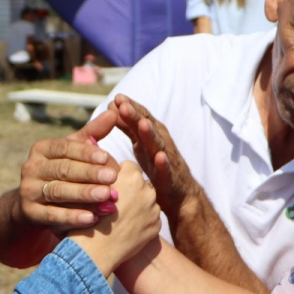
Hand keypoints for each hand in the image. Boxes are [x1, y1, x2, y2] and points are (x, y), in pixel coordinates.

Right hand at [16, 110, 121, 229]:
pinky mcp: (29, 212)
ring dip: (84, 195)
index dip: (85, 152)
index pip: (64, 147)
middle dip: (89, 174)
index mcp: (41, 149)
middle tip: (113, 178)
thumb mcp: (73, 152)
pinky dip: (72, 217)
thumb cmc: (61, 172)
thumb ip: (93, 133)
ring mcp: (28, 190)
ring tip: (107, 197)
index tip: (106, 157)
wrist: (32, 204)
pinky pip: (52, 215)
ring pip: (58, 192)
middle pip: (63, 169)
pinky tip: (92, 219)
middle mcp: (31, 167)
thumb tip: (113, 111)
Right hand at [68, 161, 161, 276]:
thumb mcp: (88, 187)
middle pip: (140, 183)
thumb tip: (100, 154)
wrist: (93, 251)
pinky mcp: (156, 226)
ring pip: (147, 201)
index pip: (128, 167)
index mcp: (131, 175)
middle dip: (130, 191)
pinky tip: (126, 229)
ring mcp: (153, 209)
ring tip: (118, 219)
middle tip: (113, 205)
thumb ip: (99, 171)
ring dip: (137, 206)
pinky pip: (150, 218)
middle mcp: (146, 189)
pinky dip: (141, 222)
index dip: (116, 178)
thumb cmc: (85, 216)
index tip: (107, 189)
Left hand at [108, 96, 199, 220]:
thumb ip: (128, 127)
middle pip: (148, 126)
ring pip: (158, 144)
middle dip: (136, 114)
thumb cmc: (158, 166)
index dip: (130, 107)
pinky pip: (167, 169)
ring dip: (150, 134)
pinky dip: (164, 162)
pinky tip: (160, 157)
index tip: (117, 98)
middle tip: (123, 104)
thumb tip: (112, 108)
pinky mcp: (170, 178)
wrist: (180, 195)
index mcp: (152, 135)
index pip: (141, 117)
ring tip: (142, 124)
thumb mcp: (140, 144)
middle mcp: (160, 143)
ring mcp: (167, 160)